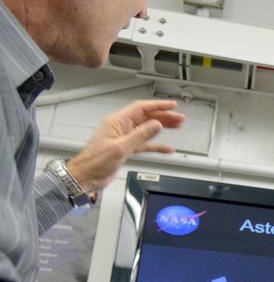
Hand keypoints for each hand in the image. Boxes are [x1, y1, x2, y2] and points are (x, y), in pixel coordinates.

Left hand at [66, 99, 184, 192]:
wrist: (85, 176)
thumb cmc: (94, 162)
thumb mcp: (120, 148)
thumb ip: (140, 135)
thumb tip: (156, 125)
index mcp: (116, 122)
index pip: (140, 108)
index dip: (157, 105)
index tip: (171, 105)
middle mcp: (120, 128)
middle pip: (146, 117)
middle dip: (163, 116)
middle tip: (179, 118)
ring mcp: (124, 138)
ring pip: (147, 129)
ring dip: (162, 127)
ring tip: (176, 126)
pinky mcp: (126, 149)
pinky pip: (145, 144)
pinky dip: (156, 145)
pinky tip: (166, 148)